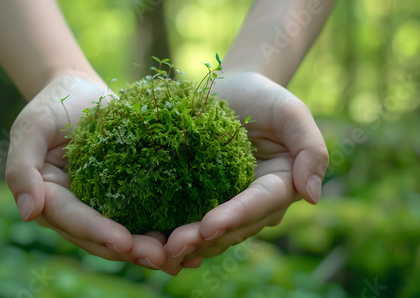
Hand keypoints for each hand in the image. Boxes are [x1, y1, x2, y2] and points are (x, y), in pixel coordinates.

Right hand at [5, 75, 166, 269]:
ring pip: (123, 234)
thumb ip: (21, 168)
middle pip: (100, 237)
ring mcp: (100, 204)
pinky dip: (160, 230)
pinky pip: (140, 216)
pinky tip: (185, 239)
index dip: (97, 232)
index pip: (72, 220)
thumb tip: (28, 213)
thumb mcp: (31, 128)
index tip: (125, 242)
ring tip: (179, 258)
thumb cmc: (54, 105)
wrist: (83, 91)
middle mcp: (75, 208)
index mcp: (50, 198)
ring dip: (148, 248)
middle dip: (130, 250)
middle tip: (162, 258)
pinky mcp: (124, 195)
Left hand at [162, 72, 328, 273]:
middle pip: (233, 227)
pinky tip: (155, 243)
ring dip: (188, 244)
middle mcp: (256, 203)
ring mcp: (230, 204)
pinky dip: (176, 235)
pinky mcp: (205, 200)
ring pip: (212, 233)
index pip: (259, 205)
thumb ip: (311, 148)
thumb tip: (313, 196)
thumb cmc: (263, 98)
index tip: (209, 225)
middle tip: (173, 246)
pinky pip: (193, 222)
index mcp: (281, 185)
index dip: (235, 217)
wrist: (232, 91)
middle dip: (204, 239)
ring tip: (160, 251)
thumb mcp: (291, 112)